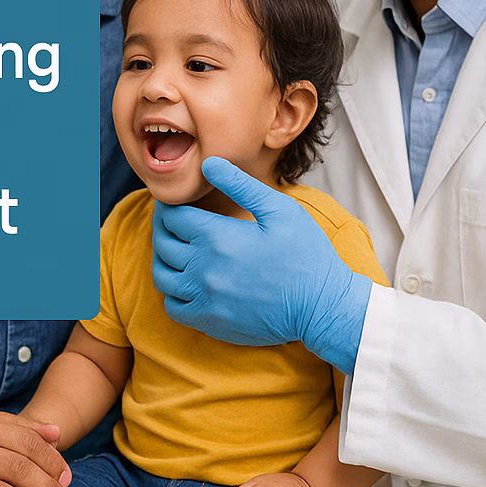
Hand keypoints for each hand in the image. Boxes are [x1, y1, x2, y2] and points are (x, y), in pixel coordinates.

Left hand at [151, 157, 371, 372]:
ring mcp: (204, 298)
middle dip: (162, 228)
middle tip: (171, 223)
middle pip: (162, 244)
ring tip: (175, 252)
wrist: (323, 306)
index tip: (172, 204)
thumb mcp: (280, 209)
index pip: (172, 217)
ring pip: (162, 276)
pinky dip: (173, 294)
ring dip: (163, 261)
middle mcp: (203, 268)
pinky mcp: (210, 322)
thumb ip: (240, 184)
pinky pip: (173, 307)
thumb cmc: (306, 254)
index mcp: (217, 237)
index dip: (168, 207)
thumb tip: (208, 164)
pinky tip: (186, 284)